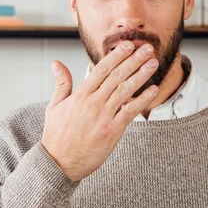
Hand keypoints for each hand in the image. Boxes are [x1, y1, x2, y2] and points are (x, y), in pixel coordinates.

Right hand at [41, 40, 158, 182]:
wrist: (59, 163)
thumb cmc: (57, 135)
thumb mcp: (54, 106)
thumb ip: (61, 83)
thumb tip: (56, 62)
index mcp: (80, 95)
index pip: (101, 69)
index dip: (116, 55)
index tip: (127, 45)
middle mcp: (93, 103)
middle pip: (117, 76)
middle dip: (134, 60)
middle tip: (147, 48)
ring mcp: (104, 117)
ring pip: (126, 90)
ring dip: (141, 75)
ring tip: (153, 63)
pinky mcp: (112, 131)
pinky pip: (130, 112)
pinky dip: (142, 100)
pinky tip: (153, 90)